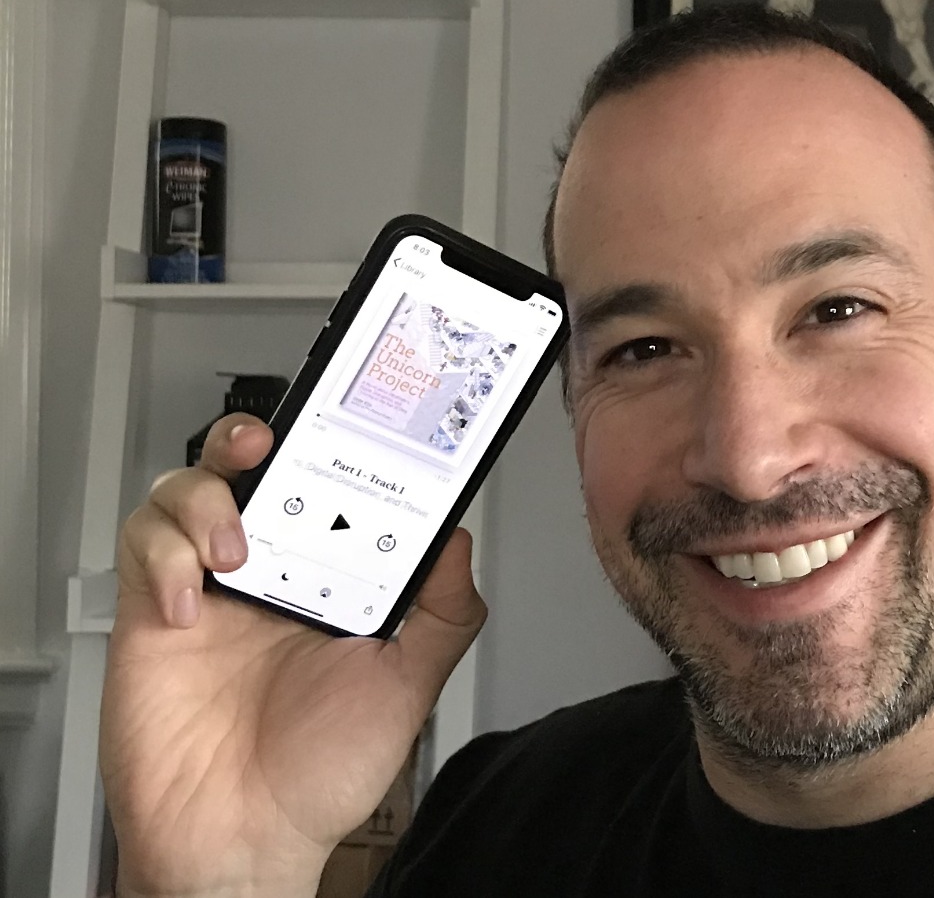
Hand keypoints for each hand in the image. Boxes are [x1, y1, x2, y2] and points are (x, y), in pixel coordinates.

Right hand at [100, 414, 486, 896]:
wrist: (242, 838)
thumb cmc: (322, 772)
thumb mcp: (408, 686)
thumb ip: (445, 613)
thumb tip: (458, 542)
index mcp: (331, 580)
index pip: (329, 490)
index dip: (333, 451)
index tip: (347, 427)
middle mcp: (271, 574)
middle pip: (251, 470)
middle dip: (255, 438)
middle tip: (269, 444)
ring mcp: (210, 589)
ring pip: (189, 490)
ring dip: (208, 499)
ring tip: (236, 548)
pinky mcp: (154, 612)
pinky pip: (143, 545)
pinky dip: (164, 557)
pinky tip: (193, 604)